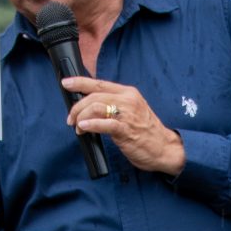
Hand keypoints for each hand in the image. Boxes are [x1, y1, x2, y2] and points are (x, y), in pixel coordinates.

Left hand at [62, 76, 183, 174]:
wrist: (164, 148)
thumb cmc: (146, 132)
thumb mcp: (131, 111)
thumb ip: (114, 105)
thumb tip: (89, 106)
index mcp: (128, 93)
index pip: (99, 83)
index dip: (80, 82)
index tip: (66, 83)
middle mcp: (128, 100)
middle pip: (94, 96)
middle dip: (77, 107)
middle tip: (70, 119)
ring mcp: (127, 115)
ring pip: (96, 107)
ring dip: (81, 117)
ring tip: (78, 127)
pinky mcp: (126, 130)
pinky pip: (104, 124)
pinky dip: (90, 124)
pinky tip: (83, 127)